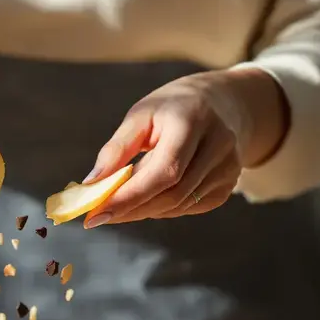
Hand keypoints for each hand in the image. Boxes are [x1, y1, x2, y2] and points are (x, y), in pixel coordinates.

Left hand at [82, 69, 286, 226]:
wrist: (223, 104)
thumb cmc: (172, 108)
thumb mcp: (141, 115)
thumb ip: (117, 149)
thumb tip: (91, 184)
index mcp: (193, 121)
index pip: (163, 171)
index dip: (130, 196)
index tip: (96, 213)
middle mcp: (218, 146)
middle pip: (172, 194)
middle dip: (131, 208)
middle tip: (98, 215)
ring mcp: (228, 169)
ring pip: (178, 205)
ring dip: (143, 210)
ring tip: (117, 206)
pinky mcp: (227, 186)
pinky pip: (188, 207)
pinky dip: (161, 208)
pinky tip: (147, 199)